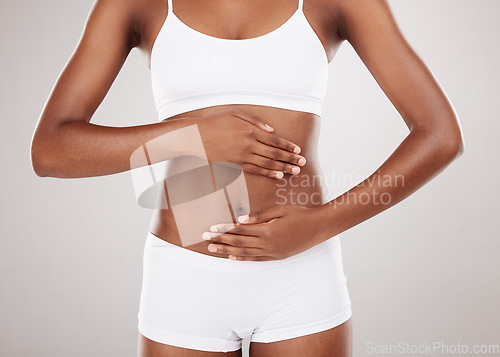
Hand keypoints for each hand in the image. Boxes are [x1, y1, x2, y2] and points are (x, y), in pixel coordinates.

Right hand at [195, 109, 305, 178]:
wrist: (196, 136)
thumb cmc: (215, 122)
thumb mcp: (235, 114)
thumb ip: (255, 121)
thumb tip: (272, 131)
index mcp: (250, 130)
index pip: (274, 140)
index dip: (288, 146)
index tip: (298, 150)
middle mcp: (248, 144)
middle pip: (274, 153)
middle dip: (290, 158)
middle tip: (303, 163)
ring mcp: (242, 155)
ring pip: (267, 163)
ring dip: (282, 167)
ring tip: (294, 171)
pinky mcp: (236, 163)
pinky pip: (255, 170)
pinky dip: (268, 173)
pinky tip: (277, 175)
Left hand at [201, 204, 326, 260]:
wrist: (318, 228)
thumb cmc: (300, 214)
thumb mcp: (280, 210)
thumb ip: (260, 216)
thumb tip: (240, 220)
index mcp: (268, 231)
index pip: (240, 231)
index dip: (224, 229)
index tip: (211, 228)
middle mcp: (268, 244)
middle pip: (238, 243)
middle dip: (220, 240)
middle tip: (204, 239)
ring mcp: (272, 252)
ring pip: (244, 253)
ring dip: (227, 251)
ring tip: (213, 249)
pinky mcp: (277, 257)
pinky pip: (256, 259)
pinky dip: (242, 259)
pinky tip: (232, 257)